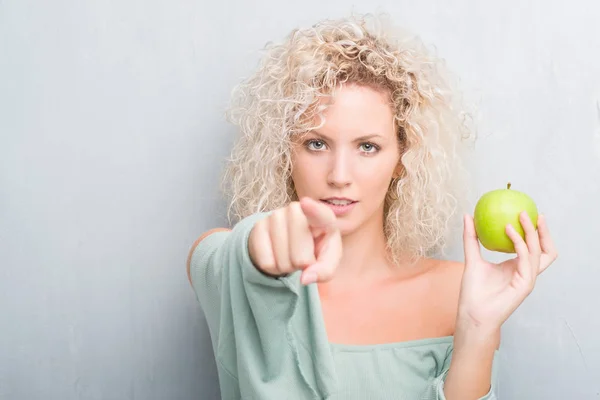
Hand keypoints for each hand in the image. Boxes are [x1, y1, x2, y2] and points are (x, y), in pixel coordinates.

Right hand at [248, 197, 341, 284]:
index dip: (313, 210)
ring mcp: (276, 215)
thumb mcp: (327, 260)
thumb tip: (305, 278)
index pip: (319, 213)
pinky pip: (266, 262)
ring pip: (282, 260)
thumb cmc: (315, 249)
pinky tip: (276, 255)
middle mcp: (297, 210)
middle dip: (302, 266)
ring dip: (287, 267)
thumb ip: (324, 270)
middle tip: (302, 258)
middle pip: (301, 256)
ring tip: (289, 255)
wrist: (289, 243)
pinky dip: (273, 268)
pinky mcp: (259, 226)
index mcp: (321, 217)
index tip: (304, 203)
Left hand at [457, 211, 557, 330]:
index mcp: (517, 266)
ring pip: (539, 252)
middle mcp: (525, 271)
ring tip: (520, 216)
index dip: (535, 231)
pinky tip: (508, 230)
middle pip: (545, 249)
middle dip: (542, 230)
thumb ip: (471, 238)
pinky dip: (520, 243)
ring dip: (532, 232)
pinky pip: (526, 259)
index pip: (534, 246)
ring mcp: (527, 278)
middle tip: (530, 212)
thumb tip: (468, 216)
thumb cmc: (473, 291)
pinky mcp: (525, 284)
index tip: (525, 211)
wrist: (472, 312)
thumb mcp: (472, 258)